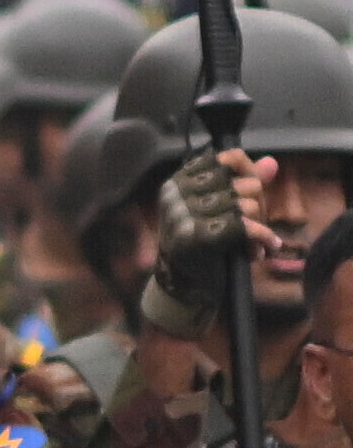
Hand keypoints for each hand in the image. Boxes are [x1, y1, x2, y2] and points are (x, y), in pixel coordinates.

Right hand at [163, 146, 254, 280]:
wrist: (182, 288)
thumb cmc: (202, 245)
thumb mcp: (222, 209)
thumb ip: (246, 182)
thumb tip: (271, 162)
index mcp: (179, 181)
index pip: (227, 159)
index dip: (249, 174)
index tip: (252, 192)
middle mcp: (177, 193)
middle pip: (244, 184)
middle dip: (257, 205)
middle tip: (253, 223)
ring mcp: (183, 215)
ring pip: (247, 205)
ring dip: (259, 225)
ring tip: (255, 241)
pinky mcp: (195, 237)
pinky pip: (244, 227)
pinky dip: (262, 239)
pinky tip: (265, 248)